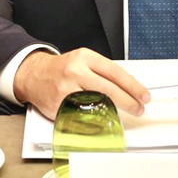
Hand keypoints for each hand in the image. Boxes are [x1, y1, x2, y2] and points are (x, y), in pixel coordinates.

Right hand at [12, 48, 150, 119]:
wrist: (34, 75)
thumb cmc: (62, 69)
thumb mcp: (82, 61)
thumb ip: (102, 72)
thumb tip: (128, 88)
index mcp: (84, 57)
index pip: (115, 72)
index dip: (133, 86)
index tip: (143, 95)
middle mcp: (75, 71)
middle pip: (109, 89)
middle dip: (129, 101)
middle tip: (138, 108)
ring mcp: (66, 89)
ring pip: (97, 103)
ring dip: (114, 111)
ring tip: (123, 114)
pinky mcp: (59, 105)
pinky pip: (82, 115)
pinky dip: (95, 119)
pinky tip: (102, 120)